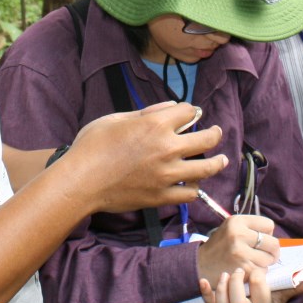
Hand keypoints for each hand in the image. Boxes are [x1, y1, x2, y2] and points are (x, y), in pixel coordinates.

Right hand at [61, 101, 226, 213]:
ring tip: (221, 160)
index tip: (189, 114)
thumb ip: (147, 112)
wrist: (81, 182)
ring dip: (216, 162)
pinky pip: (190, 193)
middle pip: (207, 139)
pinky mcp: (162, 196)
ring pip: (206, 168)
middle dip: (214, 133)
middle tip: (216, 133)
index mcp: (156, 125)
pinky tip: (195, 183)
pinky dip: (194, 188)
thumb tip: (170, 107)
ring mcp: (168, 175)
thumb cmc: (92, 146)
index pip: (189, 112)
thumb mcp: (116, 118)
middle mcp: (168, 148)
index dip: (190, 111)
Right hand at [197, 214, 278, 283]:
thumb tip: (272, 235)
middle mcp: (238, 234)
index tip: (258, 240)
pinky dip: (257, 273)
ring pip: (269, 259)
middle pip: (273, 243)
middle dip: (271, 251)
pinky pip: (262, 272)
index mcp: (237, 221)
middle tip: (262, 255)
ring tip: (251, 262)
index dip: (267, 234)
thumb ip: (250, 228)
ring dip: (264, 264)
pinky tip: (246, 270)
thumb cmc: (219, 247)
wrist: (200, 265)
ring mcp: (240, 253)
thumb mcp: (230, 228)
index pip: (269, 225)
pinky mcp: (242, 269)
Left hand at [197, 266, 302, 302]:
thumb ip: (296, 285)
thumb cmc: (268, 296)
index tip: (257, 268)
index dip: (257, 279)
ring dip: (222, 289)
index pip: (260, 295)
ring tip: (226, 274)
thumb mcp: (282, 293)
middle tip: (239, 270)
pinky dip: (205, 293)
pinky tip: (204, 280)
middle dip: (237, 285)